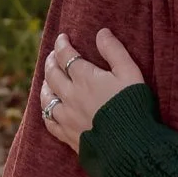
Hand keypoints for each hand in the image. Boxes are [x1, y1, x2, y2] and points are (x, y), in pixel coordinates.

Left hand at [39, 30, 145, 152]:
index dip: (62, 44)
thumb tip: (101, 32)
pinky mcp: (68, 135)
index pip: (66, 56)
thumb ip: (114, 51)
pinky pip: (49, 121)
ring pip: (46, 97)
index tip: (62, 37)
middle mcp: (71, 95)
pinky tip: (48, 108)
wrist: (129, 144)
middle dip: (51, 61)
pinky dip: (46, 111)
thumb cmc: (132, 105)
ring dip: (45, 84)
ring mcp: (67, 116)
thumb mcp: (129, 72)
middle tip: (53, 55)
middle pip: (52, 75)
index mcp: (85, 78)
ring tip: (47, 79)